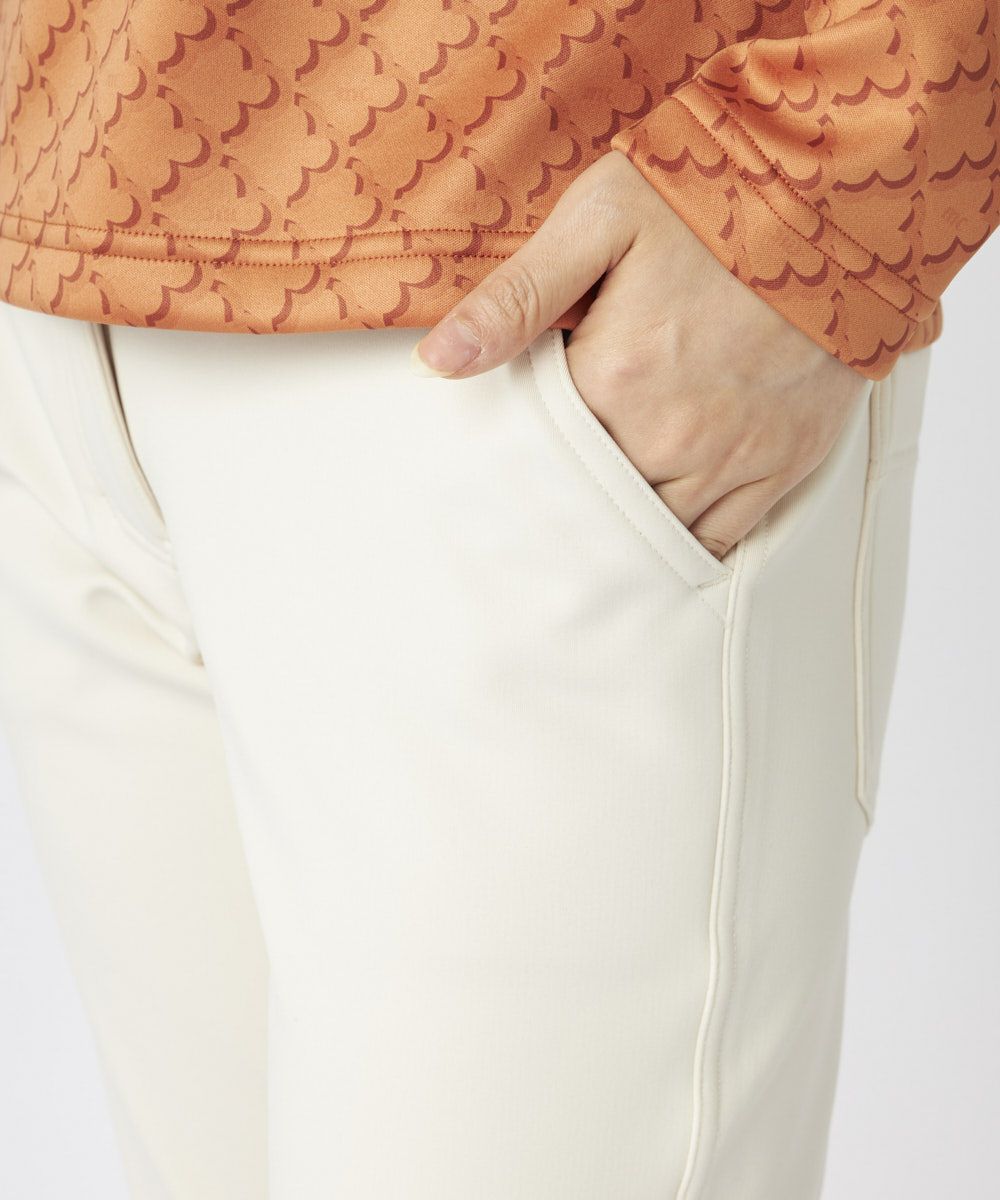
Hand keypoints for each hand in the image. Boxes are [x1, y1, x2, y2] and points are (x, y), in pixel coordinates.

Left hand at [411, 149, 870, 559]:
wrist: (836, 199)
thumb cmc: (712, 198)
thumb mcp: (599, 220)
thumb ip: (515, 297)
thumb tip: (436, 362)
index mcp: (615, 379)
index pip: (538, 458)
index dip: (511, 471)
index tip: (486, 486)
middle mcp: (671, 436)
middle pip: (591, 506)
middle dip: (558, 513)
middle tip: (523, 533)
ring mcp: (731, 458)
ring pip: (652, 533)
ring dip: (616, 540)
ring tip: (581, 546)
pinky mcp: (781, 465)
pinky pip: (720, 539)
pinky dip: (682, 549)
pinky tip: (653, 548)